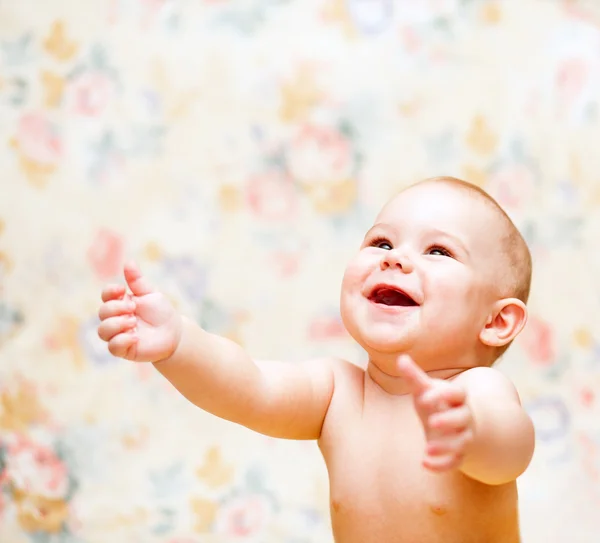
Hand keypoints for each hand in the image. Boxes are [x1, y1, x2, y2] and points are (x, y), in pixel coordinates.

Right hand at [97, 261, 181, 362]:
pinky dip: (122, 341)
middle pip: (102, 312)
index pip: (105, 296)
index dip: (109, 292)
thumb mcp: (150, 294)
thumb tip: (129, 261)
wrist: (174, 333)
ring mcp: (118, 334)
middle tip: (134, 309)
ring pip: (103, 331)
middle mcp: (116, 319)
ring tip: (133, 323)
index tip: (122, 290)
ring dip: (117, 325)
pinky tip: (135, 337)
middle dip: (116, 309)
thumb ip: (137, 280)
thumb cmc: (161, 312)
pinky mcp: (124, 349)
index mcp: (120, 303)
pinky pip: (112, 347)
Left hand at [396, 355, 473, 471]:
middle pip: (463, 418)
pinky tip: (424, 463)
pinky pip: (456, 461)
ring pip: (462, 442)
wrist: (453, 422)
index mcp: (457, 397)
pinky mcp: (458, 453)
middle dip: (449, 421)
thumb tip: (401, 358)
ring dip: (447, 447)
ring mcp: (463, 435)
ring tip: (427, 448)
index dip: (443, 394)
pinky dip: (442, 465)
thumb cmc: (436, 401)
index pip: (457, 393)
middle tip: (431, 422)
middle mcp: (464, 416)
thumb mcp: (425, 388)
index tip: (423, 397)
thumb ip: (414, 376)